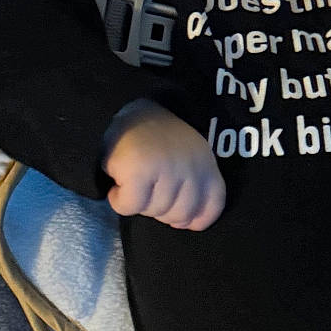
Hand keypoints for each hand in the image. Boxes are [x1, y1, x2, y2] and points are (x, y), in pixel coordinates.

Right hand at [102, 101, 225, 229]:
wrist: (124, 106)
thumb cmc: (154, 139)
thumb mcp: (185, 157)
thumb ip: (193, 187)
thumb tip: (187, 224)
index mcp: (206, 163)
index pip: (212, 206)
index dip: (193, 219)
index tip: (176, 217)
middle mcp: (190, 167)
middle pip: (178, 216)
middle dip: (159, 210)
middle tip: (147, 188)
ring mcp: (166, 169)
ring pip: (153, 212)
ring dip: (138, 202)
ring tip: (134, 179)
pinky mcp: (139, 171)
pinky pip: (130, 206)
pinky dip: (118, 199)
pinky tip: (119, 181)